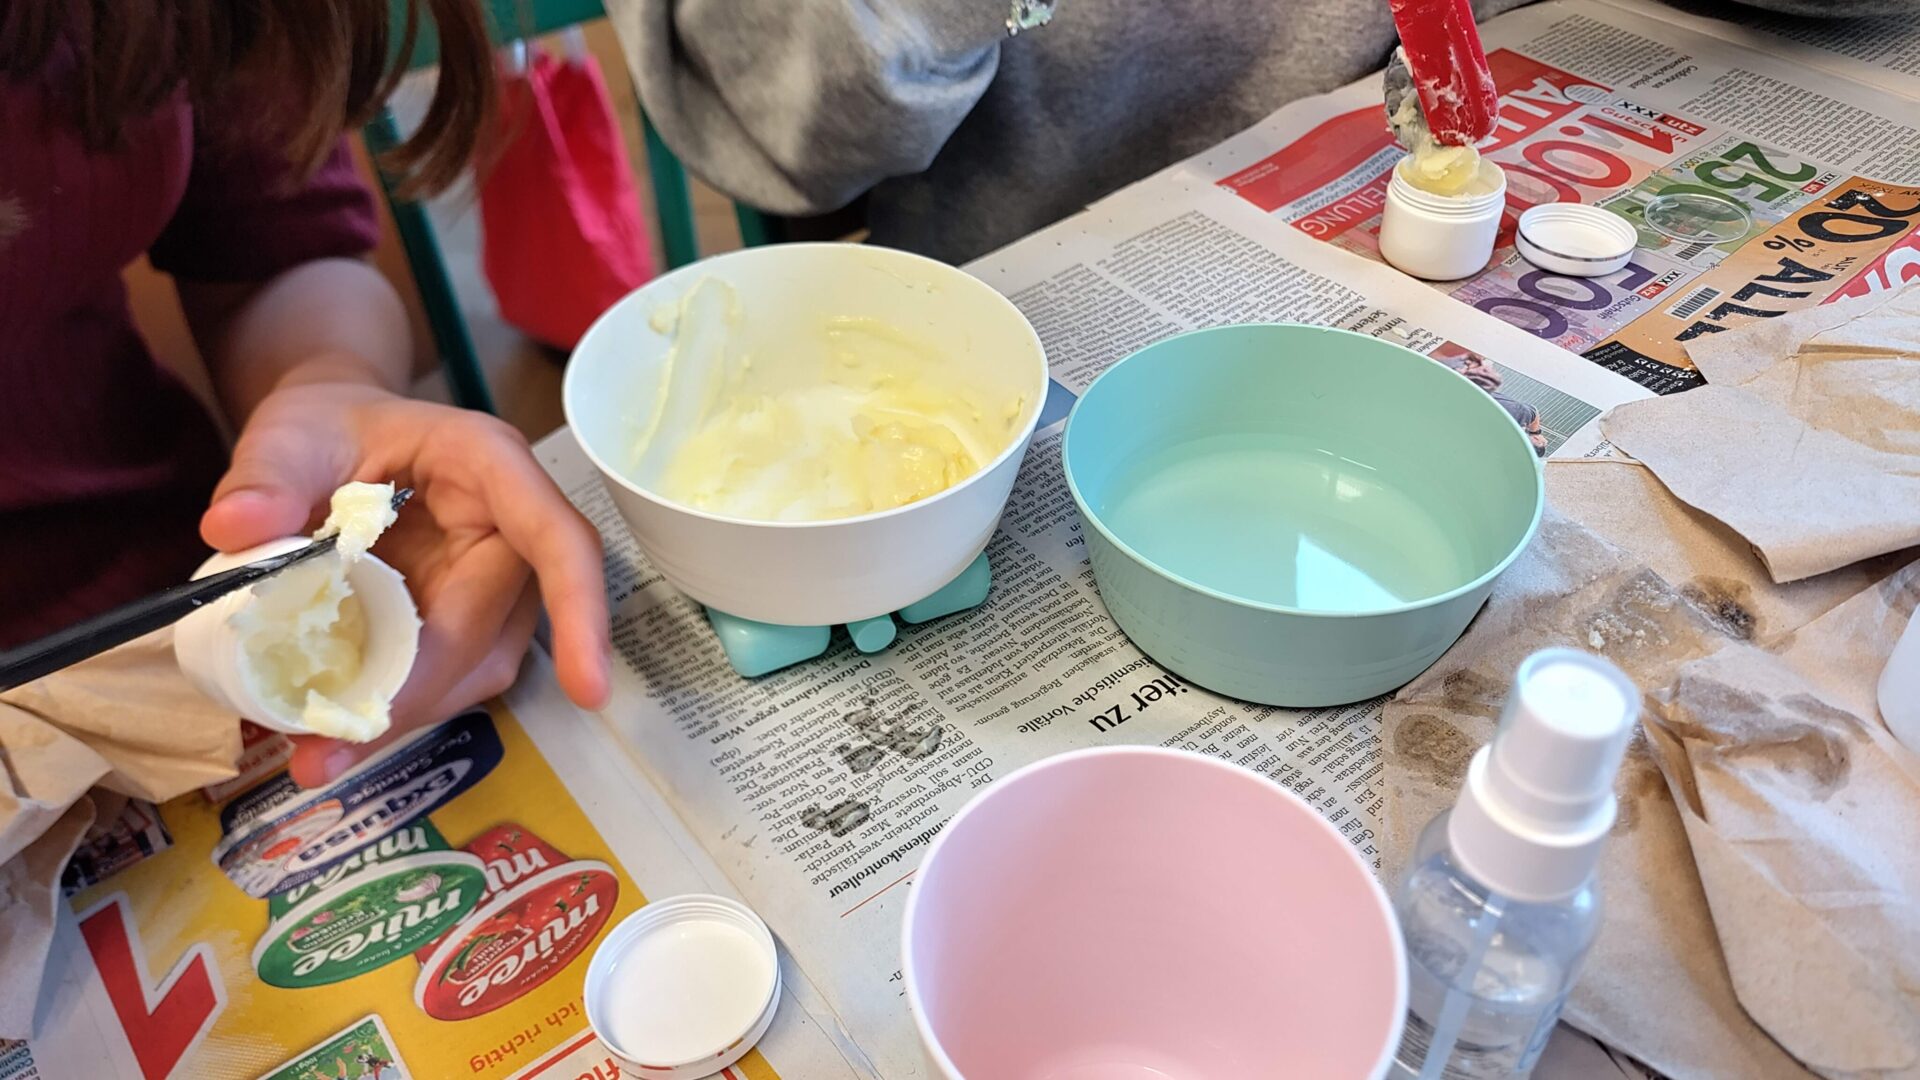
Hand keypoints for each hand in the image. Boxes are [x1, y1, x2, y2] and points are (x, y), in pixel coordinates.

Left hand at [200, 377, 611, 786]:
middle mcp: (508, 533)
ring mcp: (489, 584)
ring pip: (476, 666)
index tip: (589, 690)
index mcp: (491, 469)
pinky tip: (332, 733)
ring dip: (407, 714)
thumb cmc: (327, 423)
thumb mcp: (290, 432)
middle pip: (495, 629)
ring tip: (321, 752)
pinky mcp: (458, 621)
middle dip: (422, 691)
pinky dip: (391, 711)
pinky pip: (444, 677)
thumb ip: (265, 473)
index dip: (580, 612)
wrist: (326, 439)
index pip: (559, 542)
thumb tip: (234, 527)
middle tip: (330, 744)